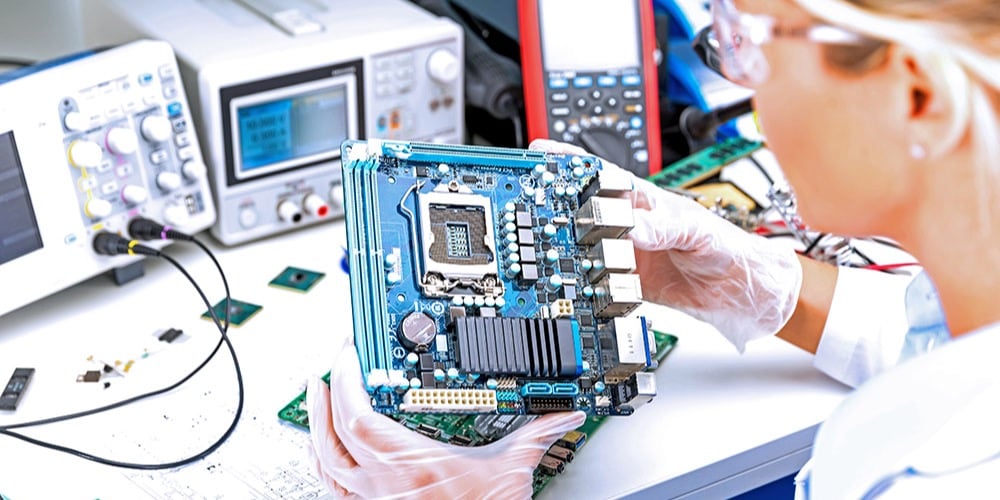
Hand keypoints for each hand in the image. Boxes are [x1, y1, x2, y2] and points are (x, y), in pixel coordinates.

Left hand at [308, 340, 586, 498]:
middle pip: (337, 429)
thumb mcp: (510, 475)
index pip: (360, 415)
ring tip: (316, 390)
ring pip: (325, 457)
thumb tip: (561, 415)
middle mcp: (384, 481)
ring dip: (316, 420)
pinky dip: (320, 460)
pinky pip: (332, 485)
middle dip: (331, 389)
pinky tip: (318, 445)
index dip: (347, 380)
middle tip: (337, 361)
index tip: (350, 353)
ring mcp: (374, 498)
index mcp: (412, 465)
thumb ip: (534, 437)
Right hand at [529, 139, 801, 350]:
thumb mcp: (699, 231)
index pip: (602, 175)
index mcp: (645, 201)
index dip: (569, 161)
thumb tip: (633, 223)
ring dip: (561, 245)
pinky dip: (579, 282)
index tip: (540, 154)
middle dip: (552, 204)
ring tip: (538, 245)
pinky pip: (595, 280)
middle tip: (525, 204)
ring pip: (583, 245)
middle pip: (582, 210)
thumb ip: (667, 226)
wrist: (741, 291)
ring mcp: (624, 253)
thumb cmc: (727, 249)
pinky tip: (565, 281)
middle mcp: (629, 225)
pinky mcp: (625, 283)